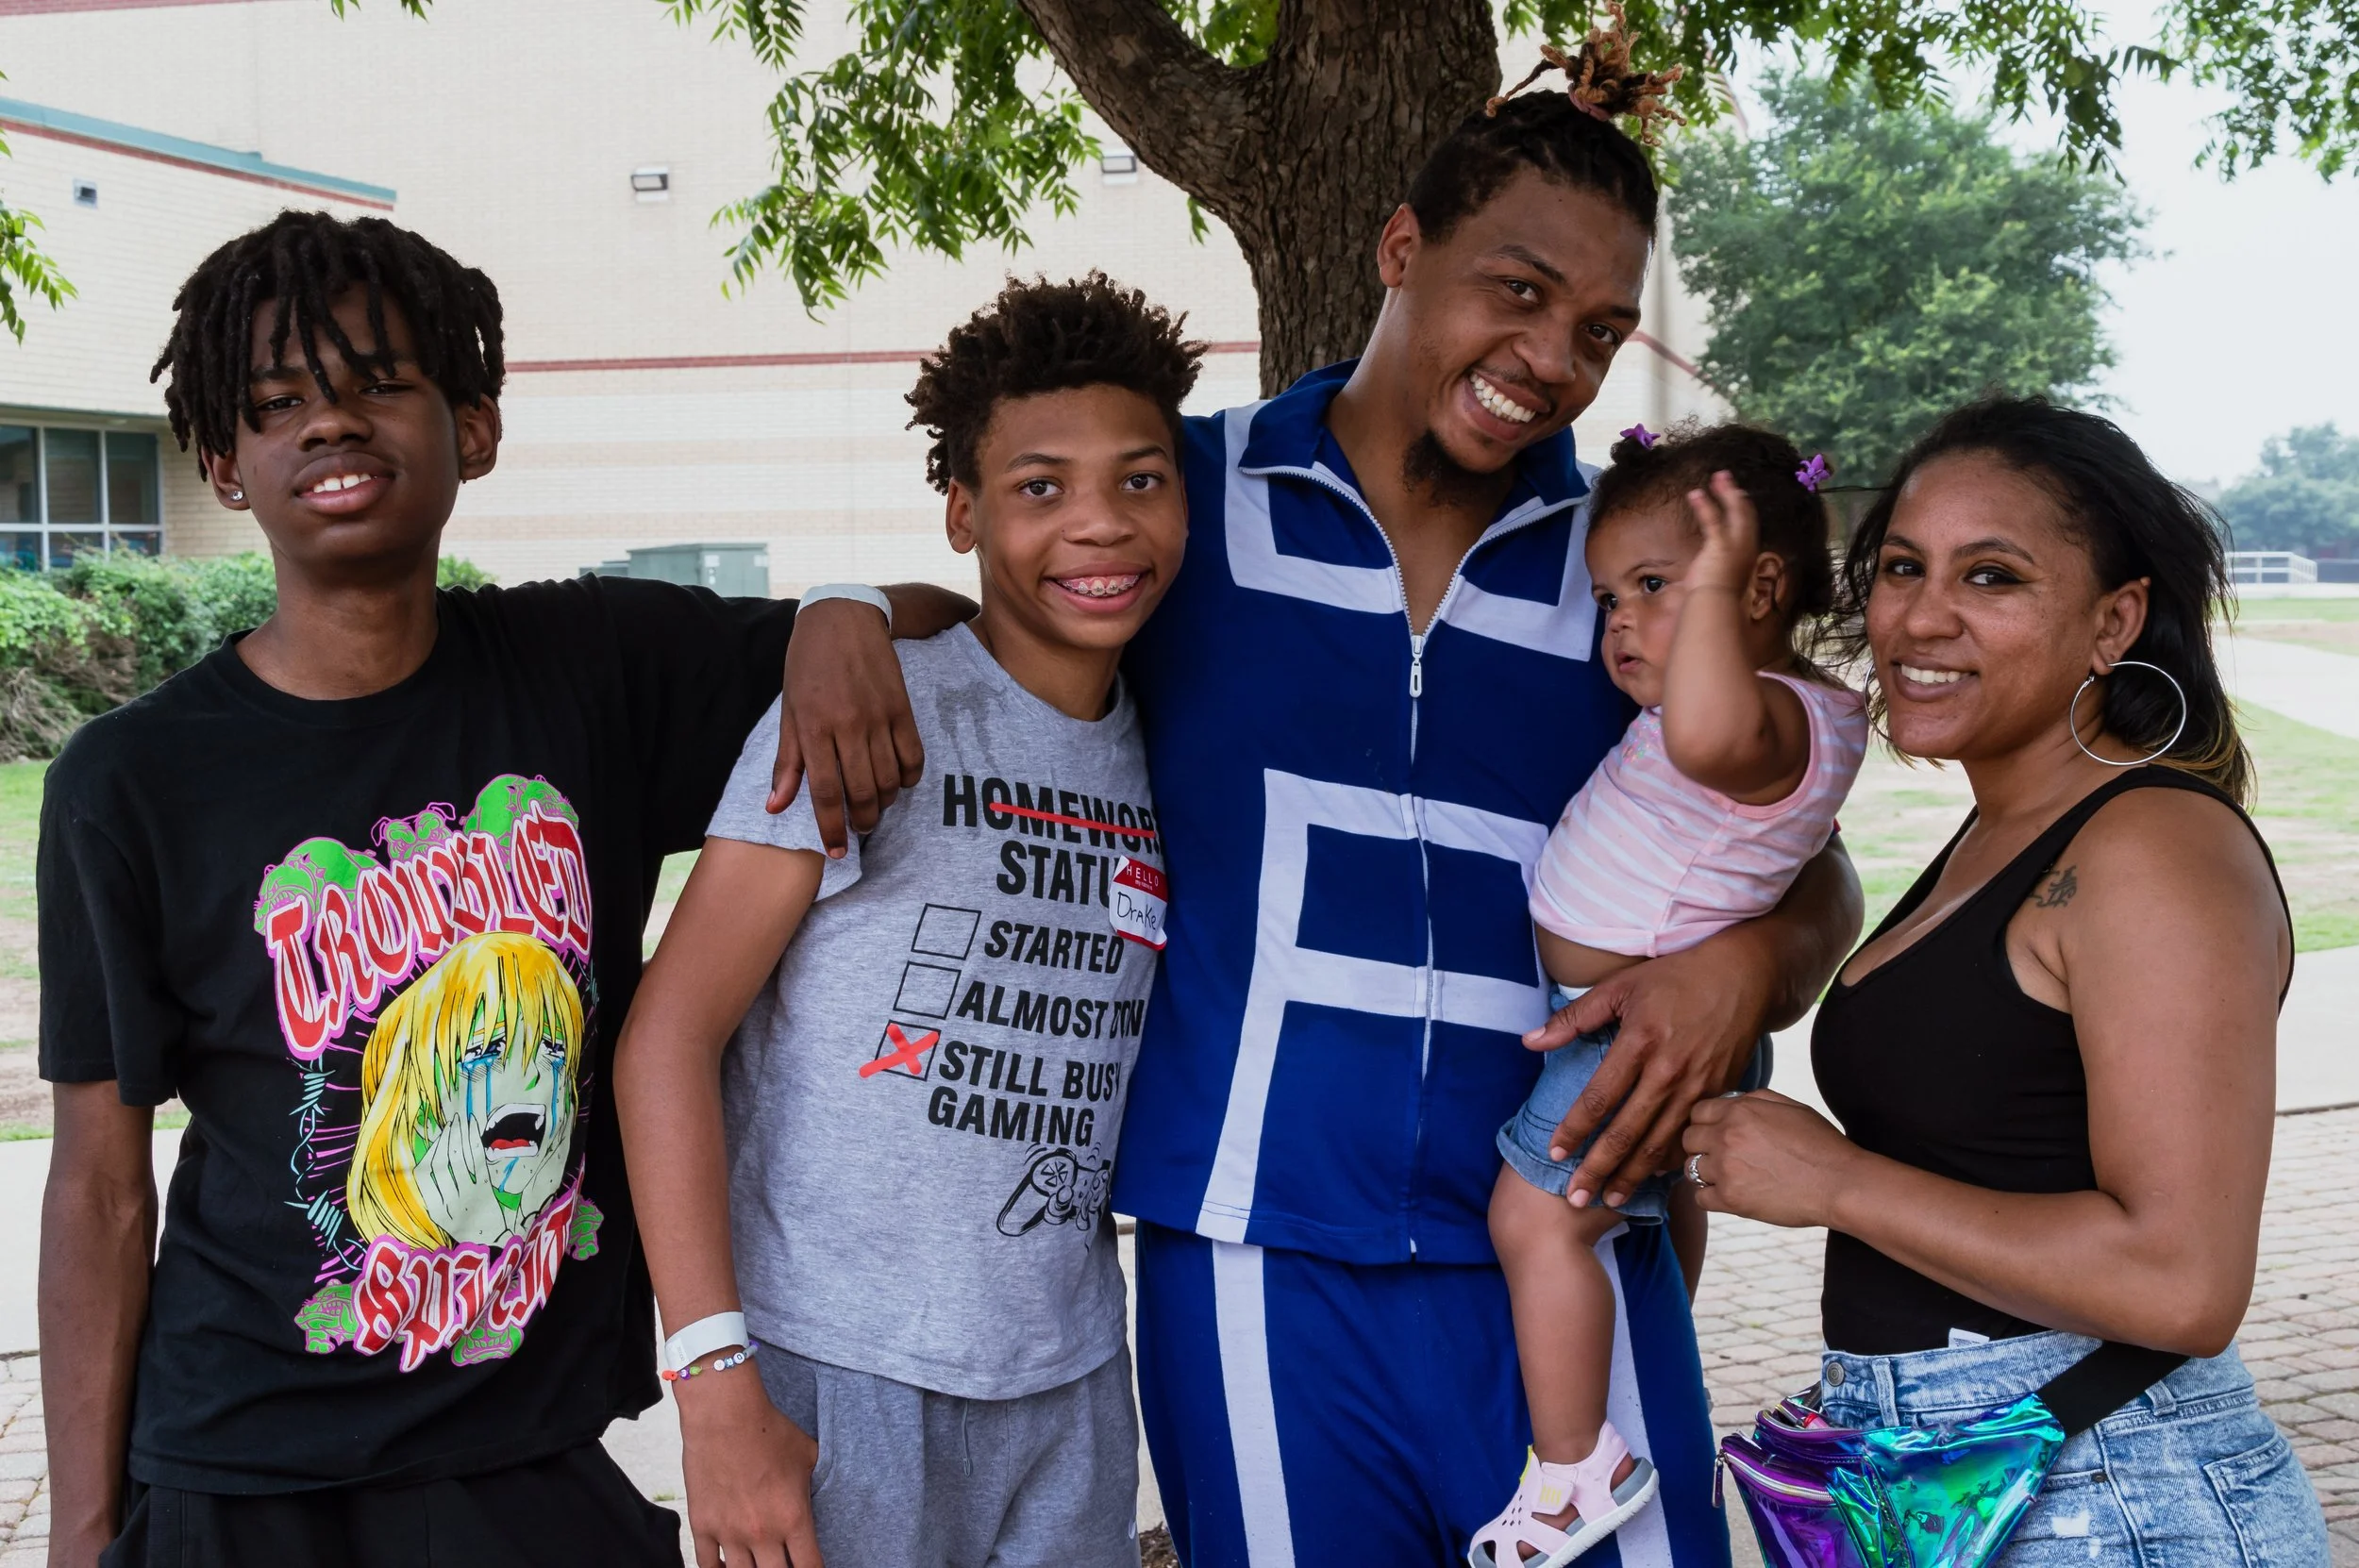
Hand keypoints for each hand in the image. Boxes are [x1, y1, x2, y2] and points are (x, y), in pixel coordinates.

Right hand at [678, 1366, 825, 1567]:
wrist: (725, 1416)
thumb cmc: (769, 1430)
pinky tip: (727, 1566)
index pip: (810, 1567)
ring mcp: (730, 1532)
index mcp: (793, 1517)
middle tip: (784, 1562)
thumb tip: (825, 1487)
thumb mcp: (808, 1454)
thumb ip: (817, 1481)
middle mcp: (763, 1533)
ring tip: (758, 1562)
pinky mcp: (703, 1525)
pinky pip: (707, 1565)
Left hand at [774, 598, 923, 855]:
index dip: (831, 828)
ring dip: (884, 803)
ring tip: (876, 809)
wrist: (843, 618)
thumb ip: (786, 762)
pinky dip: (909, 778)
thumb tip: (775, 807)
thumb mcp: (789, 710)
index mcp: (813, 728)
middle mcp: (847, 725)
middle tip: (859, 832)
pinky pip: (913, 755)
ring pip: (889, 778)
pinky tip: (900, 783)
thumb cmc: (807, 664)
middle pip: (861, 792)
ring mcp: (878, 717)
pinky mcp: (902, 708)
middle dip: (861, 822)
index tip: (836, 852)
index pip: (825, 793)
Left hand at [1522, 940, 1771, 1207]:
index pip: (1599, 1097)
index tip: (1554, 1153)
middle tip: (1576, 1199)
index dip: (1574, 1129)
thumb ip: (1573, 1018)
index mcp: (1640, 1041)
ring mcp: (1698, 1085)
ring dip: (1634, 1175)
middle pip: (1627, 1131)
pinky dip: (1671, 1161)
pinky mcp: (1720, 1093)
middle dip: (1599, 1169)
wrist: (1743, 975)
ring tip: (1611, 1199)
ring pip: (1661, 1142)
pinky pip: (1690, 1136)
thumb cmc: (1675, 977)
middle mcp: (1669, 1070)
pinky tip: (1654, 1179)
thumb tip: (1529, 1042)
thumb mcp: (1620, 987)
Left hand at [1682, 1089, 1859, 1229]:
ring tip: (1729, 1176)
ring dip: (1706, 1172)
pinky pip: (1700, 1198)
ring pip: (1691, 1168)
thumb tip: (1729, 1102)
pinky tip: (1731, 1194)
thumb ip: (1754, 1100)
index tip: (1716, 1133)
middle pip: (1688, 1139)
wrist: (1839, 1183)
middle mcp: (1726, 1136)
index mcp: (1739, 1111)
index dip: (1706, 1122)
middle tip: (1721, 1156)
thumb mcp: (1789, 1107)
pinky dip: (1711, 1197)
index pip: (1697, 1112)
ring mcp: (1726, 1169)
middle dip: (1702, 1146)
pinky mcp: (1731, 1199)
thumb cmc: (1820, 1144)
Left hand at [1684, 471, 1762, 595]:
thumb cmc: (1717, 600)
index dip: (1742, 509)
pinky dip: (1704, 505)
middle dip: (1735, 494)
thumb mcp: (1723, 582)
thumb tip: (1714, 574)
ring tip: (1717, 476)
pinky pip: (1712, 519)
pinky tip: (1695, 493)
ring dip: (1725, 492)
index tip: (1736, 496)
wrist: (1716, 608)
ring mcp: (1735, 545)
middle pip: (1745, 513)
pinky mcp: (1719, 546)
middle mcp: (1746, 547)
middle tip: (1726, 478)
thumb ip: (1722, 572)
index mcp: (1747, 555)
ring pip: (1734, 511)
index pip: (1747, 527)